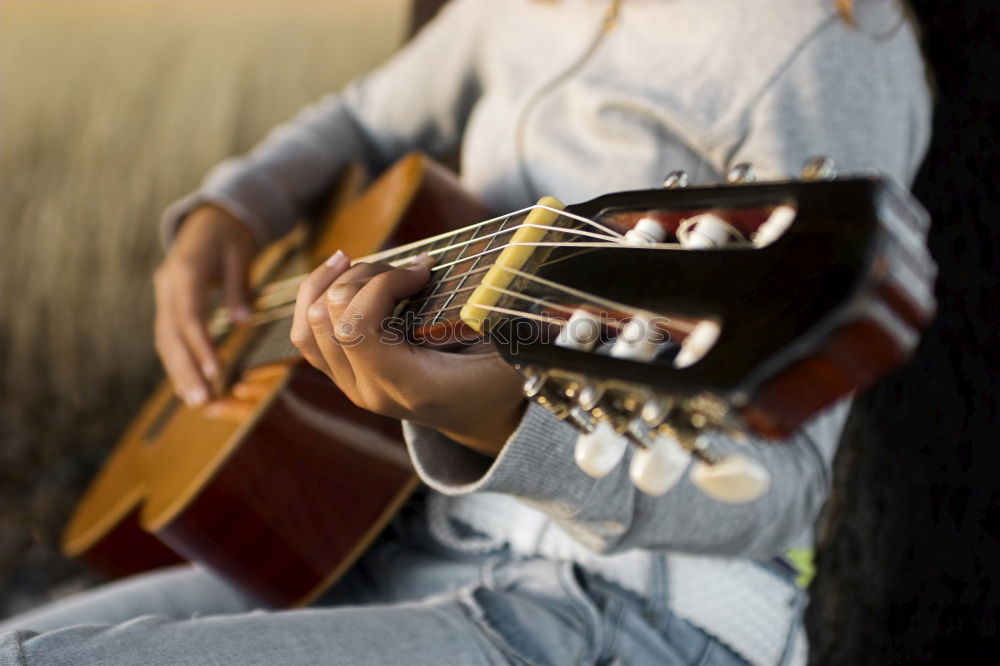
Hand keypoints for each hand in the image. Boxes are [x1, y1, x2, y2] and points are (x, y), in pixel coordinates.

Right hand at [153, 205, 255, 406]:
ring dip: (179, 372)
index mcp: (184, 271)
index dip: (201, 346)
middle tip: (200, 401)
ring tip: (195, 401)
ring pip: (165, 340)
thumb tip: (243, 320)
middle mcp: (167, 285)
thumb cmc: (229, 234)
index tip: (216, 372)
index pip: (189, 316)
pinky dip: (177, 361)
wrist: (209, 217)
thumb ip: (239, 287)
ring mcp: (163, 295)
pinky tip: (187, 384)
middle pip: (172, 334)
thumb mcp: (239, 252)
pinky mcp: (166, 303)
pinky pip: (168, 337)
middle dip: (186, 370)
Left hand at [291, 251, 526, 455]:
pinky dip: (316, 297)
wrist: (477, 416)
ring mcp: (351, 385)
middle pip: (331, 317)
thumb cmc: (498, 380)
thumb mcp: (513, 355)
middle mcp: (370, 390)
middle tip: (408, 268)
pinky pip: (307, 334)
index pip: (357, 328)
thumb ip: (505, 323)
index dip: (383, 285)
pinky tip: (340, 272)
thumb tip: (506, 282)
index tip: (425, 268)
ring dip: (334, 282)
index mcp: (408, 387)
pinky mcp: (342, 374)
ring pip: (310, 324)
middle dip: (366, 276)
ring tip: (364, 262)